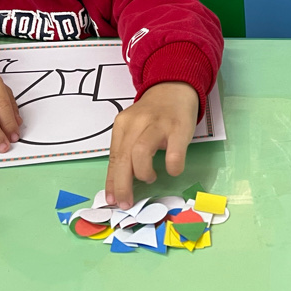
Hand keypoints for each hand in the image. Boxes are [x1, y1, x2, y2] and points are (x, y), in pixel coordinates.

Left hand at [105, 81, 198, 208]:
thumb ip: (126, 151)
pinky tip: (172, 169)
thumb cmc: (153, 115)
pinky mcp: (179, 127)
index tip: (111, 199)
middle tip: (126, 202)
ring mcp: (158, 124)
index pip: (113, 156)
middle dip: (122, 184)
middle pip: (123, 157)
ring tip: (150, 177)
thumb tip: (118, 184)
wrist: (175, 88)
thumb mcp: (134, 128)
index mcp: (123, 124)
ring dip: (143, 173)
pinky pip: (173, 153)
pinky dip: (172, 167)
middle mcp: (137, 122)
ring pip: (140, 152)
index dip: (111, 181)